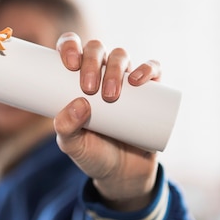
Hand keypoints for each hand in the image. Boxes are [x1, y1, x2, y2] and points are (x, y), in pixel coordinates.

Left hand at [53, 32, 161, 211]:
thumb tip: (79, 104)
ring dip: (116, 68)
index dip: (69, 46)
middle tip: (89, 87)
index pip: (71, 48)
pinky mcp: (150, 92)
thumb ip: (66, 128)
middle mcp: (101, 72)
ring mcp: (126, 80)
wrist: (121, 174)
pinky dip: (148, 69)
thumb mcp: (72, 145)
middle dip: (92, 62)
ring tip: (111, 95)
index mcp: (75, 76)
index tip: (69, 64)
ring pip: (121, 56)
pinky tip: (139, 79)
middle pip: (96, 49)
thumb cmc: (91, 152)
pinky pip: (153, 70)